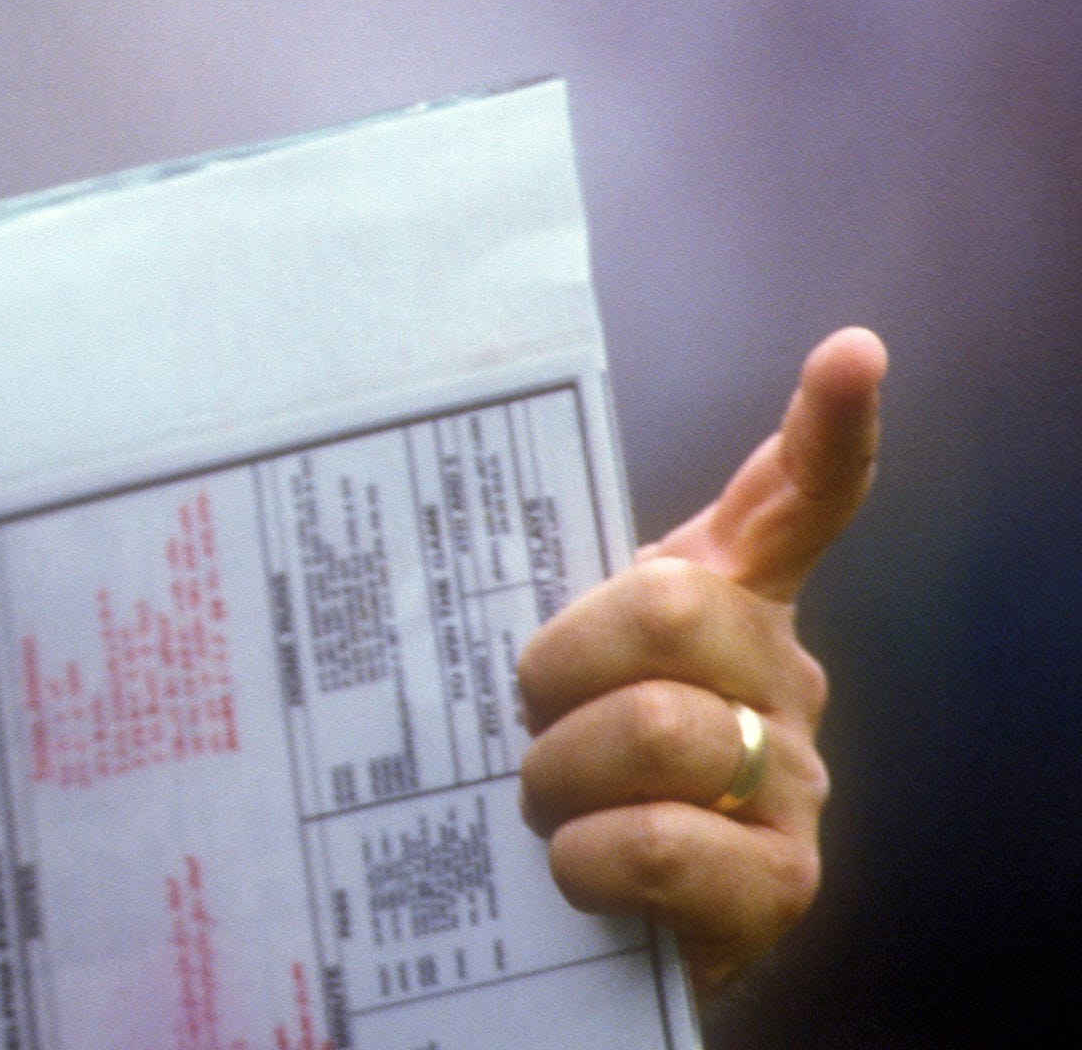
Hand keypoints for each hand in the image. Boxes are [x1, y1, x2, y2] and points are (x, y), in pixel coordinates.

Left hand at [514, 326, 885, 991]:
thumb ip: (534, 591)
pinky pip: (668, 842)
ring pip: (659, 728)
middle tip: (524, 723)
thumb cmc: (560, 774)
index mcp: (723, 607)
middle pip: (671, 608)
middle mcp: (779, 679)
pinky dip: (592, 857)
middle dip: (559, 666)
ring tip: (544, 808)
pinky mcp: (781, 881)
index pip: (794, 504)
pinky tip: (577, 869)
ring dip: (558, 775)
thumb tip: (431, 498)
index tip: (851, 353)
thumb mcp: (543, 670)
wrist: (592, 928)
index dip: (827, 431)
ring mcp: (793, 779)